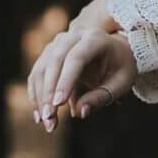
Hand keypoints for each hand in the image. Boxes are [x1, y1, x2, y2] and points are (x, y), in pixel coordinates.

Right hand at [27, 0, 129, 131]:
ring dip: (40, 96)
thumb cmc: (121, 68)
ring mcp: (59, 42)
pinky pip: (37, 73)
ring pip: (42, 68)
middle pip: (55, 61)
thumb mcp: (121, 83)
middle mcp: (74, 36)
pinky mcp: (49, 53)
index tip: (59, 105)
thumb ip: (101, 96)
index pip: (76, 58)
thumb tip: (80, 112)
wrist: (116, 52)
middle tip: (49, 118)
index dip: (65, 81)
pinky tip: (39, 114)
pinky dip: (36, 94)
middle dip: (49, 92)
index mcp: (95, 38)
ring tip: (45, 121)